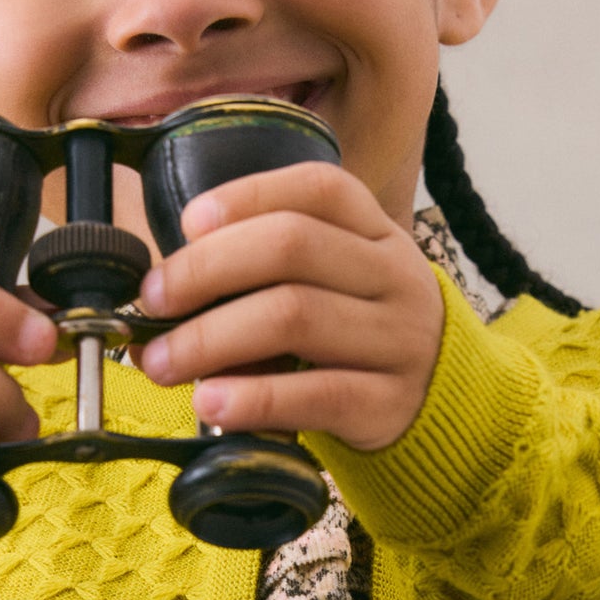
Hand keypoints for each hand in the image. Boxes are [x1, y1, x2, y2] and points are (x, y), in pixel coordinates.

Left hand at [135, 162, 445, 451]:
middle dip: (205, 269)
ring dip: (211, 338)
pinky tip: (212, 403)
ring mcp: (399, 340)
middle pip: (292, 246)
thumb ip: (269, 275)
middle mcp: (395, 276)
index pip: (318, 189)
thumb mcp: (339, 287)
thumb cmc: (362, 340)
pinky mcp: (390, 403)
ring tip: (161, 363)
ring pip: (296, 317)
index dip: (247, 196)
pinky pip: (317, 395)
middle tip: (153, 301)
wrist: (446, 409)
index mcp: (378, 233)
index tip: (187, 223)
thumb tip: (162, 293)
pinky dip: (254, 398)